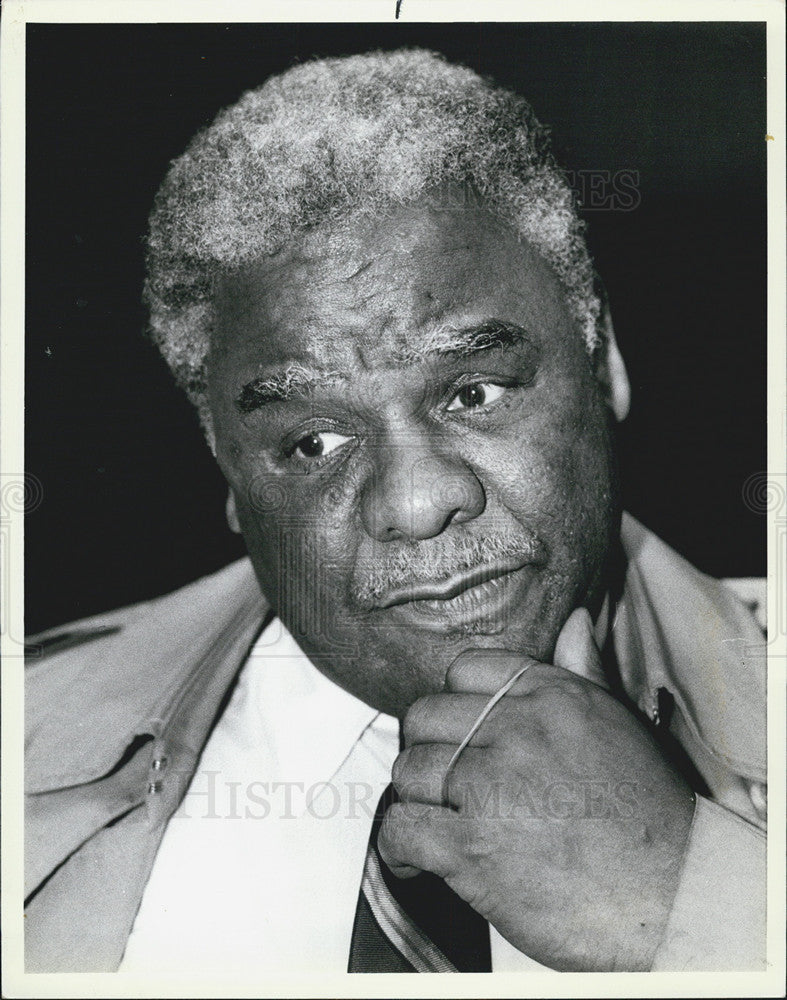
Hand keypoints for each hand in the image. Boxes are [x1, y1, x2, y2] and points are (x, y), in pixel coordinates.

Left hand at [378, 608, 695, 970]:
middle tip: (443, 785)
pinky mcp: (469, 846)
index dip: (456, 705)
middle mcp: (515, 730)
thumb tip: (573, 622)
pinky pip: (399, 830)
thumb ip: (583, 672)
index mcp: (550, 696)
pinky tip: (416, 860)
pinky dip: (398, 850)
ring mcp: (489, 786)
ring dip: (416, 802)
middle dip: (429, 753)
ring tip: (436, 824)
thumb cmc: (649, 817)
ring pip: (408, 771)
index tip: (460, 735)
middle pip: (425, 719)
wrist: (676, 898)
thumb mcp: (619, 725)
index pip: (466, 670)